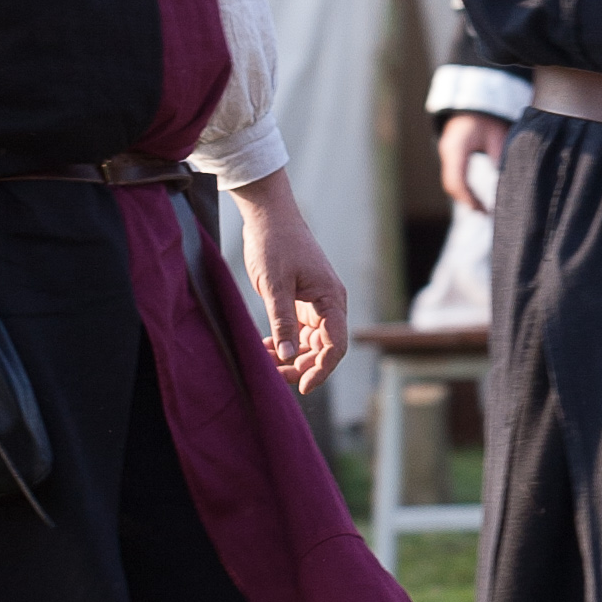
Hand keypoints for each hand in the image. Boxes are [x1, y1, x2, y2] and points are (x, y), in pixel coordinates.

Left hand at [232, 169, 347, 395]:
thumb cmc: (275, 243)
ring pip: (309, 343)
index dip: (322, 369)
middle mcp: (328, 303)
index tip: (302, 385)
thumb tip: (288, 356)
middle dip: (301, 366)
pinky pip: (297, 331)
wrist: (268, 216)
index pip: (336, 344)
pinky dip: (284, 343)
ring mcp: (315, 303)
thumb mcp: (275, 285)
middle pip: (323, 348)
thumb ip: (283, 321)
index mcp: (331, 298)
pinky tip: (265, 349)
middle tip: (274, 376)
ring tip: (265, 364)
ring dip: (290, 357)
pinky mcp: (301, 301)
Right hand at [438, 110, 508, 205]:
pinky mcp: (450, 152)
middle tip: (485, 214)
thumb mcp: (498, 136)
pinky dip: (462, 188)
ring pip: (450, 181)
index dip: (469, 199)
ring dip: (463, 196)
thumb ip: (499, 158)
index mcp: (457, 148)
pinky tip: (474, 196)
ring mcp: (446, 152)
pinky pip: (452, 175)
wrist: (475, 98)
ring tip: (481, 209)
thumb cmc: (488, 116)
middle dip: (466, 201)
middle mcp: (447, 151)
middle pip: (451, 185)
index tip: (484, 211)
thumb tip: (506, 184)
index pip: (458, 181)